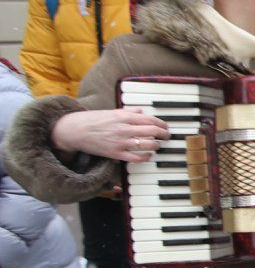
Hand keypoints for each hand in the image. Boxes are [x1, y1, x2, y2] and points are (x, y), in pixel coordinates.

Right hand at [49, 108, 169, 162]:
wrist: (74, 130)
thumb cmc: (92, 120)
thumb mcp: (111, 112)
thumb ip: (128, 111)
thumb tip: (141, 110)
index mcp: (124, 117)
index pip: (150, 120)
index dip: (161, 124)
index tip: (165, 127)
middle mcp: (124, 128)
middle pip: (152, 131)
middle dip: (163, 134)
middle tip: (167, 136)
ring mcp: (120, 142)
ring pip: (147, 144)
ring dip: (156, 145)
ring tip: (158, 145)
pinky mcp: (115, 153)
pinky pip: (136, 157)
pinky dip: (146, 157)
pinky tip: (149, 156)